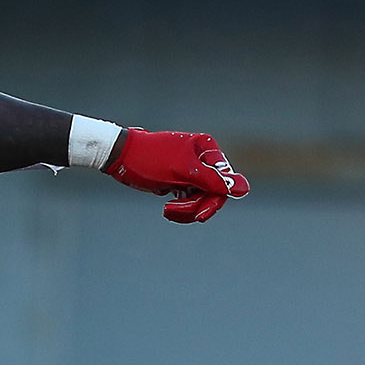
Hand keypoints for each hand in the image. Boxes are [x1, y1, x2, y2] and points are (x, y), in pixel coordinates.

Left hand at [104, 129, 247, 223]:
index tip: (199, 215)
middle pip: (214, 192)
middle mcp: (203, 159)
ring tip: (167, 210)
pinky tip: (167, 208)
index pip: (224, 182)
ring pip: (201, 199)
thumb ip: (213, 180)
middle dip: (196, 206)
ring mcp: (192, 171)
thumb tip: (244, 188)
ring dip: (186, 210)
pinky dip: (180, 209)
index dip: (215, 200)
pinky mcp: (180, 181)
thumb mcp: (182, 171)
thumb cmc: (150, 159)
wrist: (120, 157)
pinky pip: (189, 200)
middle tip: (173, 211)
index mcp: (207, 149)